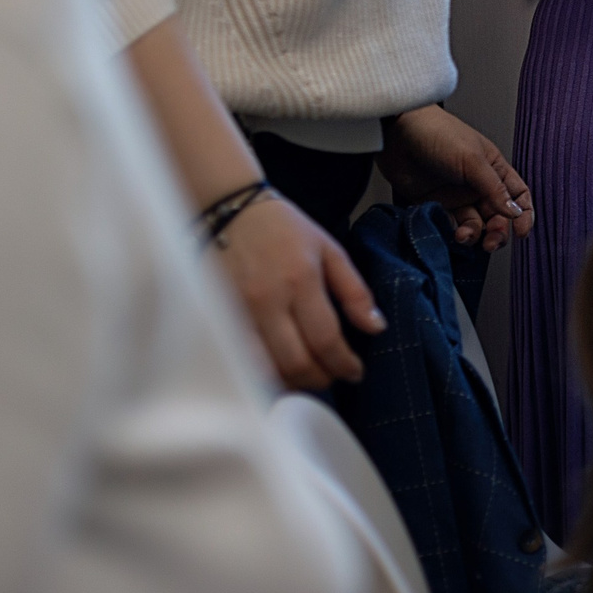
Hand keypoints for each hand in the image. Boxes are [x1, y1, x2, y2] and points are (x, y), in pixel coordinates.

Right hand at [218, 194, 383, 389]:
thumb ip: (354, 291)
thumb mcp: (329, 249)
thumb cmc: (283, 229)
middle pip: (296, 362)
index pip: (325, 339)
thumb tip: (376, 327)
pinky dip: (263, 374)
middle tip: (334, 376)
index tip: (355, 371)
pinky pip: (241, 360)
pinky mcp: (216, 318)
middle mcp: (267, 301)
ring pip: (267, 368)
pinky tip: (279, 372)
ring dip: (293, 382)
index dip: (344, 364)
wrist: (229, 210)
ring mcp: (237, 312)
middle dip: (321, 379)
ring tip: (310, 377)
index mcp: (300, 281)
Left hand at [380, 106, 532, 250]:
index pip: (517, 196)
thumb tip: (515, 213)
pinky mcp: (435, 205)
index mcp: (494, 170)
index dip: (523, 215)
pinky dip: (454, 234)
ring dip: (474, 235)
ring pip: (475, 225)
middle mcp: (478, 186)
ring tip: (464, 236)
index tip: (521, 233)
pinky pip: (451, 226)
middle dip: (497, 232)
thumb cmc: (438, 134)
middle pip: (498, 216)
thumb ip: (494, 189)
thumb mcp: (472, 160)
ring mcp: (456, 197)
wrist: (396, 133)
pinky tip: (451, 232)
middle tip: (491, 240)